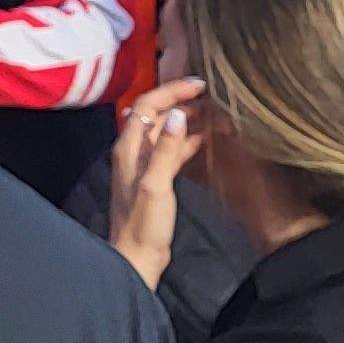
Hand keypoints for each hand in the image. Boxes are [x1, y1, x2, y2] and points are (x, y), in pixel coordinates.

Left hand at [109, 81, 203, 291]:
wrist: (137, 257)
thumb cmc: (144, 224)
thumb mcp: (156, 185)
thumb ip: (167, 150)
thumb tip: (179, 114)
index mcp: (129, 148)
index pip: (147, 104)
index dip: (172, 91)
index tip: (200, 85)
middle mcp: (133, 150)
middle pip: (156, 114)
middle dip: (181, 101)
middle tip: (212, 96)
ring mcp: (144, 163)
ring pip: (166, 130)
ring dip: (187, 118)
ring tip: (214, 111)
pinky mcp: (155, 177)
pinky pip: (172, 148)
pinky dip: (188, 139)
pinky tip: (206, 136)